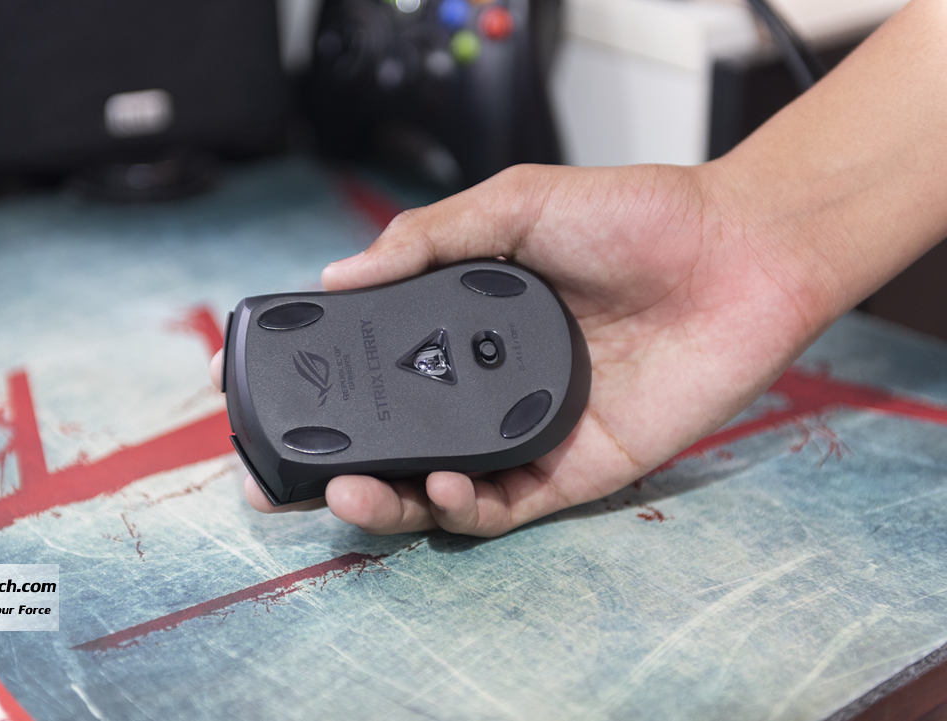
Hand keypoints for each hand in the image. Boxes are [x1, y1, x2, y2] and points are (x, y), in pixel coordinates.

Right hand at [214, 162, 819, 535]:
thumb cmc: (637, 218)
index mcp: (465, 323)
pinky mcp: (576, 468)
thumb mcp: (516, 203)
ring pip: (438, 488)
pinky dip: (464, 508)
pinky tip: (439, 488)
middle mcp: (487, 382)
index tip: (262, 396)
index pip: (375, 365)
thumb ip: (427, 239)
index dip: (319, 386)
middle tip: (279, 480)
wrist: (739, 251)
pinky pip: (507, 507)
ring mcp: (528, 430)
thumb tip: (337, 275)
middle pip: (394, 439)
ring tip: (352, 490)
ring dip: (387, 500)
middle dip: (333, 467)